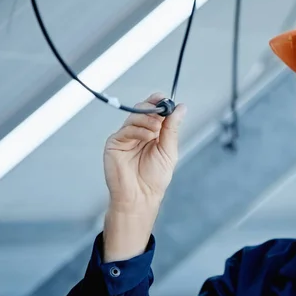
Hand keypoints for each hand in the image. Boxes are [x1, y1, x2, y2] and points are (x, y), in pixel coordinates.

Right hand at [102, 93, 186, 260]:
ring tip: (155, 132)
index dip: (159, 102)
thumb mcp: (169, 150)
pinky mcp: (114, 143)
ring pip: (134, 116)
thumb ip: (172, 128)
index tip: (166, 98)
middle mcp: (138, 132)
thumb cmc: (154, 178)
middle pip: (143, 109)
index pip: (154, 111)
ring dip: (147, 120)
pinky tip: (147, 137)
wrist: (140, 197)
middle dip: (153, 108)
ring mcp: (125, 137)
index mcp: (151, 133)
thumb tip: (181, 108)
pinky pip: (126, 129)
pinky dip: (138, 130)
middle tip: (161, 113)